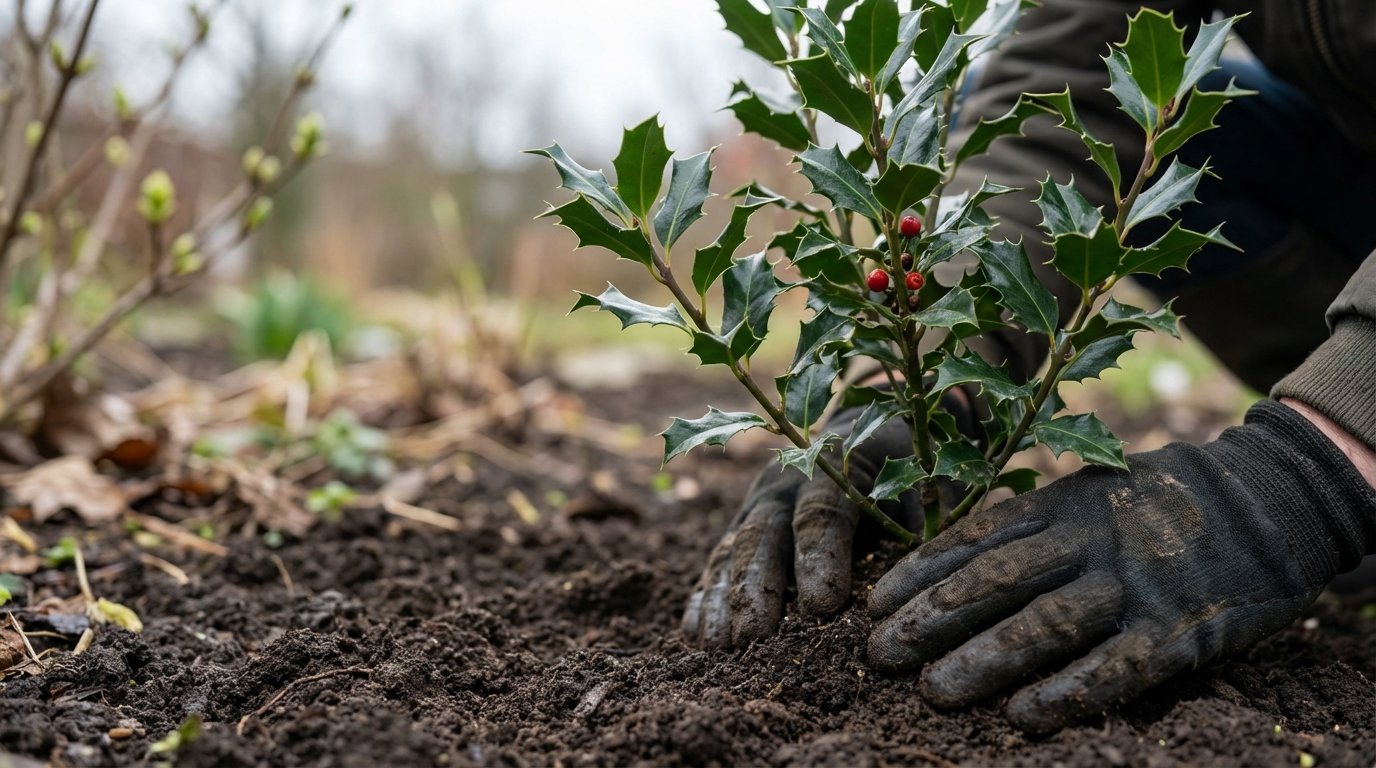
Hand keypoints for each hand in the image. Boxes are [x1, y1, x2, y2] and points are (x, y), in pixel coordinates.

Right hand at [680, 408, 916, 646]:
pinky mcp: (741, 529)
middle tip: (755, 634)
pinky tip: (697, 635)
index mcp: (835, 468)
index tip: (824, 606)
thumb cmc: (905, 470)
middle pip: (763, 532)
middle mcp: (784, 484)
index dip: (820, 557)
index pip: (823, 512)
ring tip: (720, 646)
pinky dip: (705, 598)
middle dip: (756, 585)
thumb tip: (925, 578)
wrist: (865, 433)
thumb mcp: (925, 487)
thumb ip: (922, 526)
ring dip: (723, 598)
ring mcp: (756, 506)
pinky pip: (716, 562)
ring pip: (732, 549)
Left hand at [866, 401, 1375, 732]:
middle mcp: (1087, 543)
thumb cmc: (1156, 504)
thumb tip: (946, 561)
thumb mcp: (1086, 491)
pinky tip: (1022, 718)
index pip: (973, 539)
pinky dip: (1067, 693)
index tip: (873, 605)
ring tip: (933, 690)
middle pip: (995, 581)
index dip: (919, 575)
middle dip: (931, 619)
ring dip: (984, 660)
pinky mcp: (1176, 631)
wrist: (1265, 502)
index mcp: (1060, 505)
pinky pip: (1115, 668)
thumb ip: (1028, 523)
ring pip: (1045, 625)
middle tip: (880, 654)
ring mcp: (1131, 587)